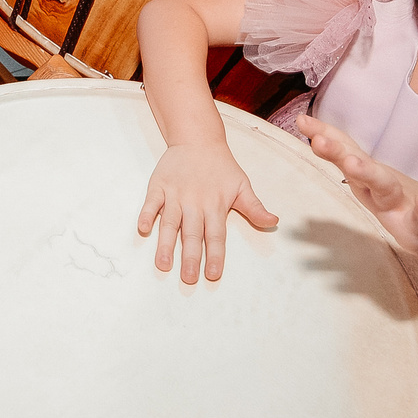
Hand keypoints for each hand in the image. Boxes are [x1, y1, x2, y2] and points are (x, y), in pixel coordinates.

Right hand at [137, 142, 279, 284]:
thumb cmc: (222, 166)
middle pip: (192, 234)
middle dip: (190, 257)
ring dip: (165, 244)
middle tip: (188, 278)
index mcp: (215, 205)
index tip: (212, 275)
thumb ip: (254, 207)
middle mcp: (195, 202)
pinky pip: (151, 202)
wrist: (197, 138)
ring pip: (170, 222)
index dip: (214, 255)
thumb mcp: (242, 185)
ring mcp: (175, 194)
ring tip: (163, 264)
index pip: (216, 235)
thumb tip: (274, 222)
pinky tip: (143, 229)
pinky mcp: (158, 186)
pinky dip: (147, 214)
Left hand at [299, 114, 417, 262]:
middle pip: (359, 163)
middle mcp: (383, 184)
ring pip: (385, 185)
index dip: (324, 134)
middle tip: (318, 140)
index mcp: (366, 177)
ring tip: (353, 163)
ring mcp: (402, 202)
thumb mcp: (366, 187)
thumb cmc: (397, 206)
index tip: (301, 120)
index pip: (344, 150)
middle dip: (338, 151)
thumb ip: (343, 168)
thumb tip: (314, 144)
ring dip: (369, 173)